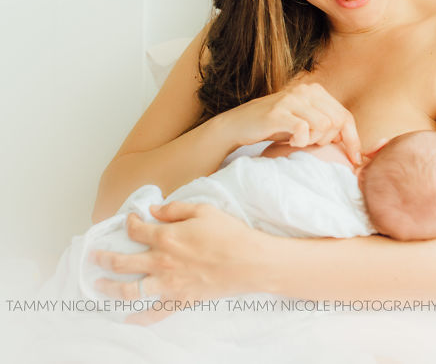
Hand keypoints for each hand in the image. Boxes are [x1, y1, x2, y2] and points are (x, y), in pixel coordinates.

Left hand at [90, 201, 265, 325]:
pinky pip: (154, 313)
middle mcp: (161, 262)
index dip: (129, 223)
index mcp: (166, 237)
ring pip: (128, 290)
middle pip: (122, 262)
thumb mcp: (204, 210)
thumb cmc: (230, 234)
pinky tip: (127, 318)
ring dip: (109, 288)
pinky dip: (138, 318)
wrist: (249, 262)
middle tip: (94, 256)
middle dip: (104, 257)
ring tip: (98, 286)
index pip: (136, 230)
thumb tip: (153, 210)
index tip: (130, 221)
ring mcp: (168, 284)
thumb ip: (175, 209)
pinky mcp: (180, 299)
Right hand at [223, 82, 361, 164]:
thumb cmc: (277, 126)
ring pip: (324, 125)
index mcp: (316, 91)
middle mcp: (306, 90)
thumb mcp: (306, 122)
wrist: (241, 124)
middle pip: (337, 122)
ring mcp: (292, 99)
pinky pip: (304, 130)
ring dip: (314, 140)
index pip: (345, 116)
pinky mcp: (278, 112)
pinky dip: (301, 141)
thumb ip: (328, 125)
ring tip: (300, 141)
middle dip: (328, 140)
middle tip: (311, 143)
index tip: (354, 159)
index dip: (353, 140)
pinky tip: (291, 141)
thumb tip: (355, 145)